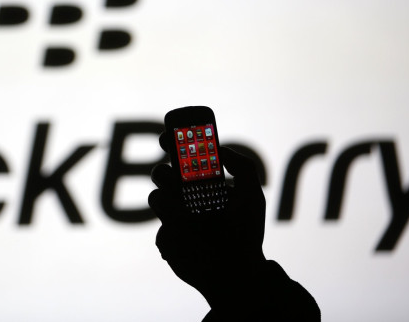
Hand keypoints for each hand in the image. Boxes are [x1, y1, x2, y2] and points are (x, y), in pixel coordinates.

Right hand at [149, 141, 266, 306]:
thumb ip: (242, 166)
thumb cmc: (246, 233)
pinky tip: (191, 234)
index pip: (182, 158)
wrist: (237, 272)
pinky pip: (160, 229)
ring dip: (167, 198)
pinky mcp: (168, 239)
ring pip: (156, 197)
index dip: (173, 144)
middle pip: (163, 174)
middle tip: (173, 175)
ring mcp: (175, 218)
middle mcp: (186, 198)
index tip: (168, 136)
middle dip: (164, 170)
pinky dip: (173, 229)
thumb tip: (220, 150)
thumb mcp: (252, 196)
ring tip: (186, 209)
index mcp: (203, 185)